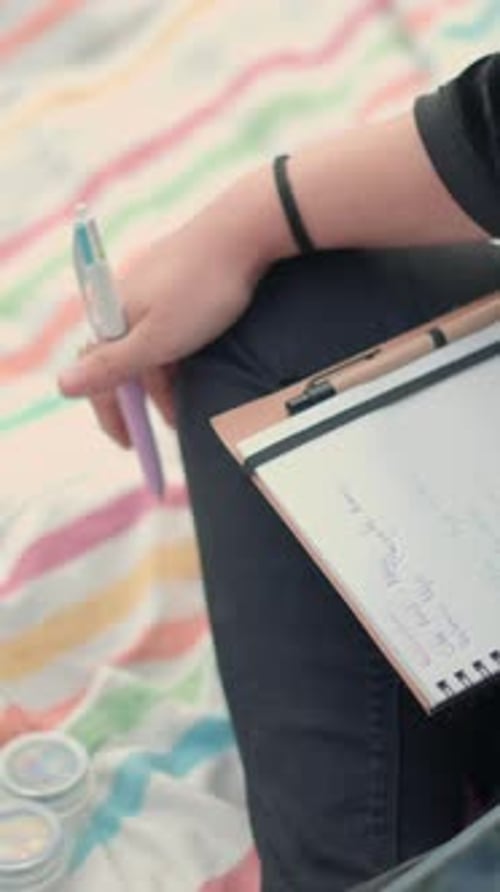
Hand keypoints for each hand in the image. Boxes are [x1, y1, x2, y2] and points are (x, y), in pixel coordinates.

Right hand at [57, 168, 290, 446]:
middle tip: (166, 431)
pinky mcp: (174, 283)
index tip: (130, 444)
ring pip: (148, 347)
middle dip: (142, 401)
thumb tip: (61, 386)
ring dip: (163, 381)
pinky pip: (166, 330)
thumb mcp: (157, 340)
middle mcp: (123, 301)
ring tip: (186, 407)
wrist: (244, 231)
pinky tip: (193, 368)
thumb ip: (110, 366)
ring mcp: (149, 290)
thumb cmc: (202, 291)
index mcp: (111, 316)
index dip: (112, 414)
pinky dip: (177, 357)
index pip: (98, 374)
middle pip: (123, 362)